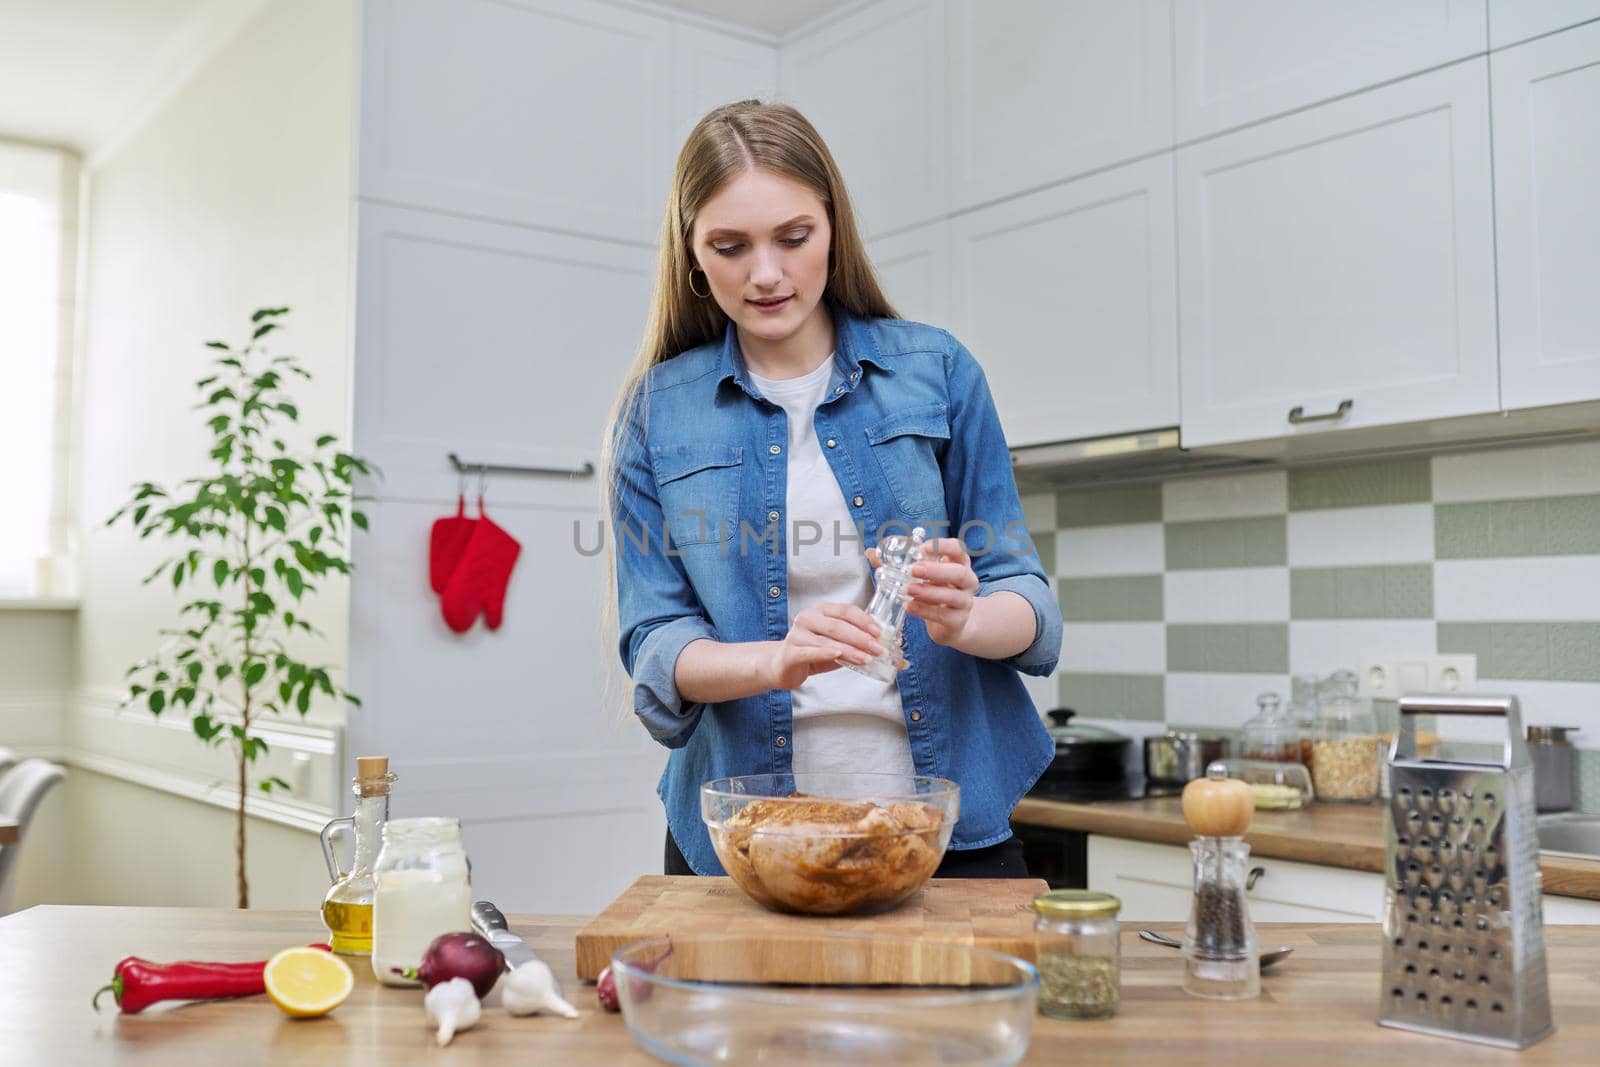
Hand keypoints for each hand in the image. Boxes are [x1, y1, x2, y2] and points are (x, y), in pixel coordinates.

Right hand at [766, 602, 903, 690]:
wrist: (782, 666)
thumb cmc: (813, 653)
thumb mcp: (838, 647)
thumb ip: (859, 647)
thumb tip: (896, 657)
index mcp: (822, 611)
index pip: (846, 610)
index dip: (864, 620)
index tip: (880, 632)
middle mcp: (808, 618)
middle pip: (839, 625)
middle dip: (862, 637)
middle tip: (879, 649)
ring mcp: (797, 634)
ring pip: (828, 640)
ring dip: (850, 649)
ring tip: (866, 658)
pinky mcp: (790, 651)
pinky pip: (810, 651)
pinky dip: (826, 653)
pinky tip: (838, 655)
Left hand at [869, 537, 977, 647]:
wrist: (952, 623)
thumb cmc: (935, 592)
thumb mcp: (921, 576)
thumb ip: (898, 564)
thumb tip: (872, 553)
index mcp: (958, 563)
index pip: (958, 549)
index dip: (943, 546)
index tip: (923, 548)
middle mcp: (967, 581)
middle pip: (959, 573)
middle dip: (936, 570)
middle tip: (913, 570)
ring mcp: (965, 602)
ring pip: (953, 596)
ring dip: (929, 592)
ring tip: (908, 590)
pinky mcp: (958, 621)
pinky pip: (944, 616)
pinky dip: (926, 611)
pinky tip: (911, 606)